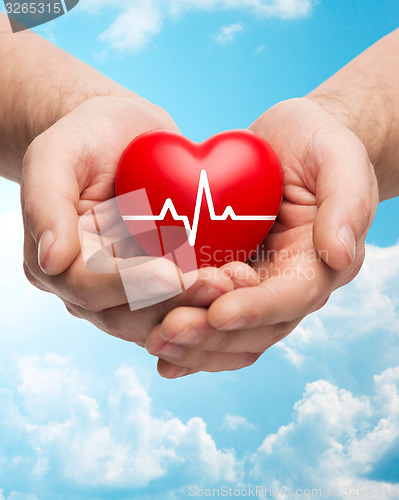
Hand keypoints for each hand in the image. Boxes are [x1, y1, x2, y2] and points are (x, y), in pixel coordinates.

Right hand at [21, 95, 257, 347]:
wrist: (125, 135)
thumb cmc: (85, 137)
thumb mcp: (54, 155)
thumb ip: (45, 203)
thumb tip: (50, 261)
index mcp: (59, 263)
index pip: (90, 288)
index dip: (129, 286)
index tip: (171, 274)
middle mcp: (95, 285)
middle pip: (131, 313)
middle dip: (176, 302)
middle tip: (220, 285)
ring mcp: (132, 285)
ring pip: (164, 313)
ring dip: (202, 305)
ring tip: (238, 282)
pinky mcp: (166, 275)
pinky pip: (188, 294)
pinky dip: (214, 292)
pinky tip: (243, 277)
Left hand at [145, 97, 378, 376]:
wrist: (288, 144)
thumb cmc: (318, 145)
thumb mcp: (340, 159)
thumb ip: (347, 204)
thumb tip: (339, 255)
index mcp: (317, 264)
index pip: (290, 298)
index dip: (256, 309)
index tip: (218, 313)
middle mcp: (286, 284)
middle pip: (254, 328)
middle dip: (211, 335)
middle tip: (166, 332)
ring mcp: (254, 284)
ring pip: (227, 332)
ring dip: (192, 344)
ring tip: (153, 341)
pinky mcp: (225, 274)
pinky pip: (205, 311)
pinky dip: (184, 332)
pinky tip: (151, 341)